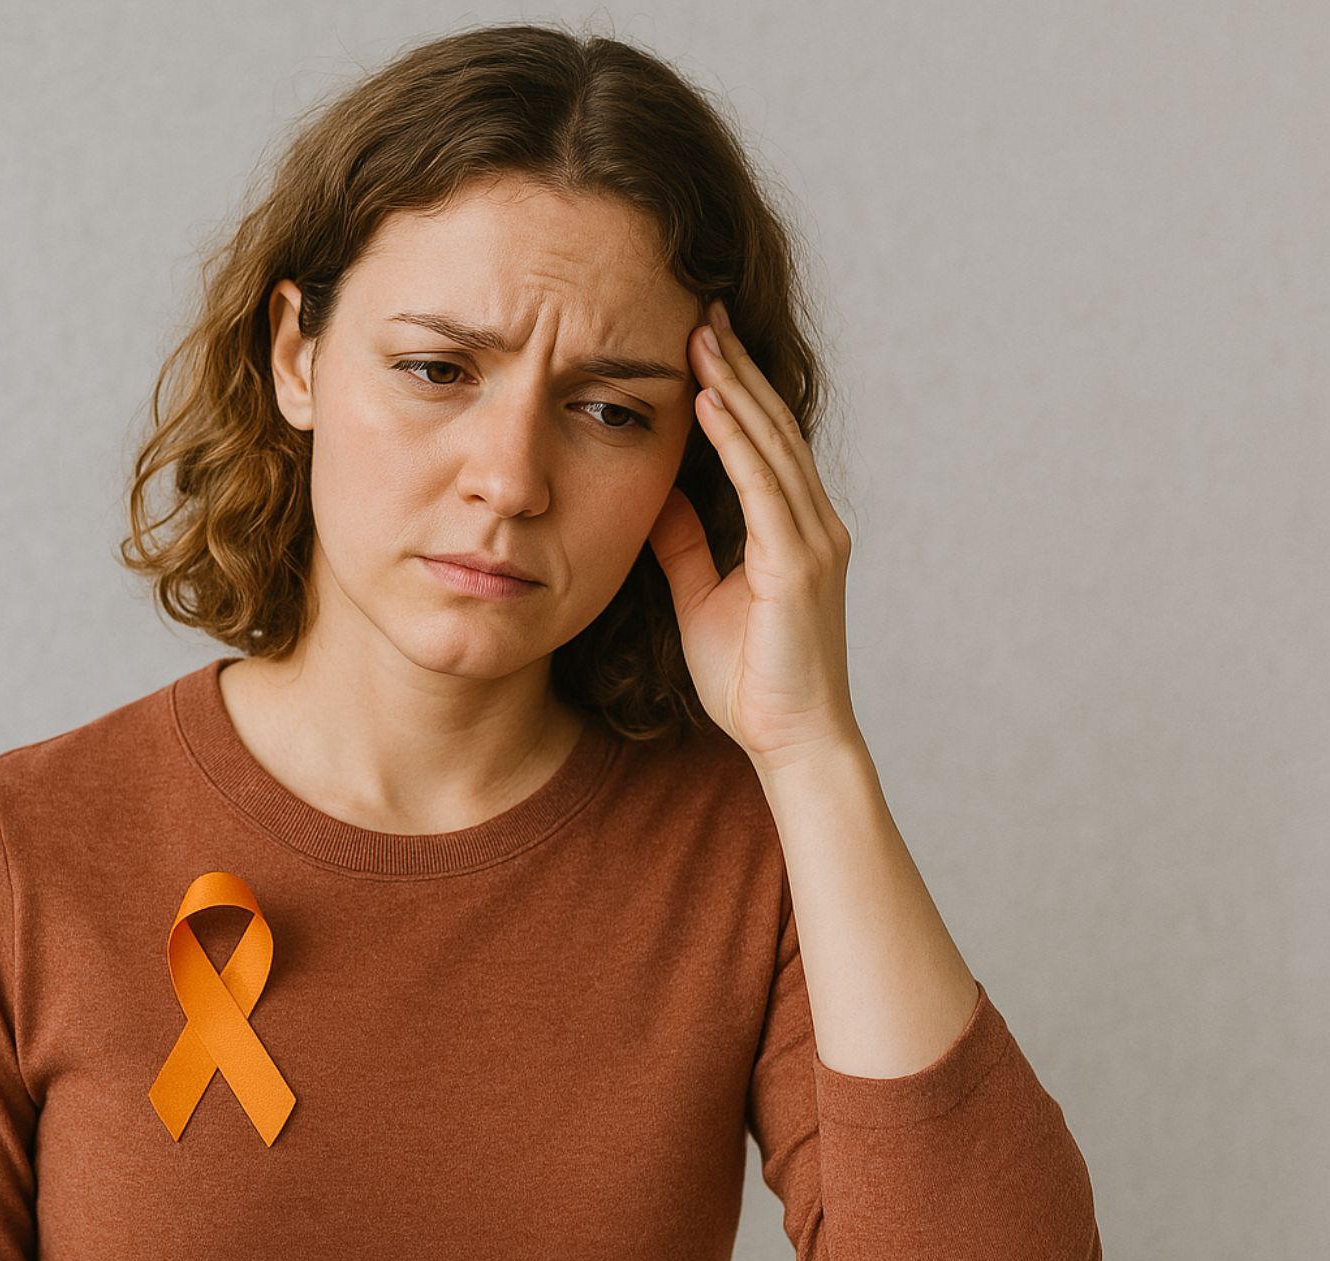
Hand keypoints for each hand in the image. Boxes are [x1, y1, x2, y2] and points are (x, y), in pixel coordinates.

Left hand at [647, 300, 859, 772]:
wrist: (790, 741)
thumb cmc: (750, 679)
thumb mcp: (701, 595)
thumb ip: (686, 542)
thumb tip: (659, 490)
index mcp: (794, 530)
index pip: (762, 442)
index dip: (734, 388)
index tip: (700, 339)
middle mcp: (814, 524)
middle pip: (771, 427)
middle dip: (737, 365)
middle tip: (703, 307)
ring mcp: (813, 541)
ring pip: (770, 445)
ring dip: (735, 386)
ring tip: (702, 334)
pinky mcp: (799, 565)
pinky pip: (763, 487)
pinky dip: (736, 440)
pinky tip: (711, 401)